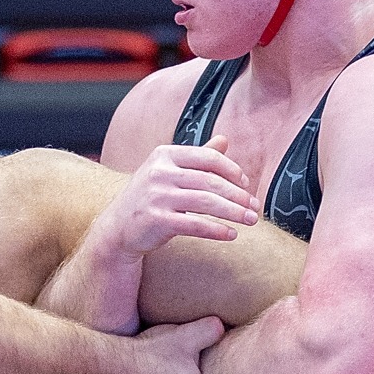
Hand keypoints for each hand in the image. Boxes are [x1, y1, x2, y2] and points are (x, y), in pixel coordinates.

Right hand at [92, 136, 258, 257]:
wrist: (117, 227)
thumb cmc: (150, 197)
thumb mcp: (169, 171)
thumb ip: (197, 157)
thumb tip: (225, 140)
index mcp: (164, 155)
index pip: (208, 158)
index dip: (232, 171)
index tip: (247, 185)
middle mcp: (159, 172)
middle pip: (210, 181)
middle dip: (238, 195)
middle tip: (256, 207)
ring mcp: (156, 195)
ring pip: (206, 202)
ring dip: (233, 212)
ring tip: (251, 220)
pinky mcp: (156, 220)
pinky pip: (194, 224)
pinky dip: (216, 230)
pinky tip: (231, 234)